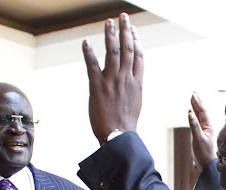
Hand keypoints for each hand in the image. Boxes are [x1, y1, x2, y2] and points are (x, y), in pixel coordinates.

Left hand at [82, 13, 143, 142]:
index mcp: (136, 83)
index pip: (138, 56)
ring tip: (109, 21)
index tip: (133, 30)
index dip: (136, 41)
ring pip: (113, 52)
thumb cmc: (125, 123)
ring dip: (110, 34)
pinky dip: (89, 52)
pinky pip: (92, 65)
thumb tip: (131, 78)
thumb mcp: (135, 102)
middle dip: (125, 30)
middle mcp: (125, 78)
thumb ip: (132, 87)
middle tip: (123, 17)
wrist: (118, 136)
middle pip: (127, 48)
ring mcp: (111, 81)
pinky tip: (86, 42)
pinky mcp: (97, 87)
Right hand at [188, 91, 216, 173]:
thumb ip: (194, 125)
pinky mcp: (200, 133)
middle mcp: (207, 126)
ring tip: (192, 99)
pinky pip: (197, 121)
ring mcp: (204, 129)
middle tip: (193, 93)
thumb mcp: (198, 138)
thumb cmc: (203, 152)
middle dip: (197, 102)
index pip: (202, 111)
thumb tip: (190, 112)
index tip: (193, 94)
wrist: (206, 164)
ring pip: (199, 115)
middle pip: (202, 111)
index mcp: (208, 125)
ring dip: (196, 107)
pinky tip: (192, 112)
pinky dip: (194, 115)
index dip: (198, 102)